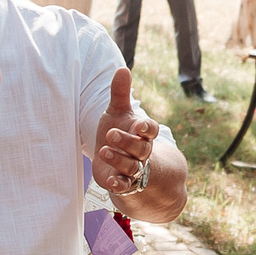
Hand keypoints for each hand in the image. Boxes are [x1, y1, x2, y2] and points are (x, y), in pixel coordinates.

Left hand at [93, 67, 159, 194]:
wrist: (114, 158)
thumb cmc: (118, 130)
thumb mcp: (117, 111)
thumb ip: (120, 93)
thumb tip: (122, 69)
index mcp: (142, 133)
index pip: (151, 130)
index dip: (146, 128)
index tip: (139, 125)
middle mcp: (141, 151)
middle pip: (141, 148)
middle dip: (127, 142)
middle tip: (111, 134)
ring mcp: (132, 168)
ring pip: (132, 167)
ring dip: (119, 160)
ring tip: (104, 150)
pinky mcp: (122, 182)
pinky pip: (124, 186)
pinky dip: (119, 185)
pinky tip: (111, 182)